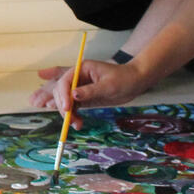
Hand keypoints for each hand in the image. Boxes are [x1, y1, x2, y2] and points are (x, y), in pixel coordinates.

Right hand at [29, 57, 151, 130]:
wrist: (135, 82)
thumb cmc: (124, 79)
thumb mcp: (109, 85)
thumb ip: (91, 91)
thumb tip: (74, 96)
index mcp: (81, 68)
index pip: (64, 80)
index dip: (62, 94)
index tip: (66, 109)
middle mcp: (77, 77)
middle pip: (59, 89)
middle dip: (60, 105)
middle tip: (65, 118)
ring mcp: (78, 87)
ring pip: (62, 99)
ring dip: (64, 112)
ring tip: (71, 124)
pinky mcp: (83, 97)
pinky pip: (71, 106)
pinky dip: (72, 115)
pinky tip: (74, 123)